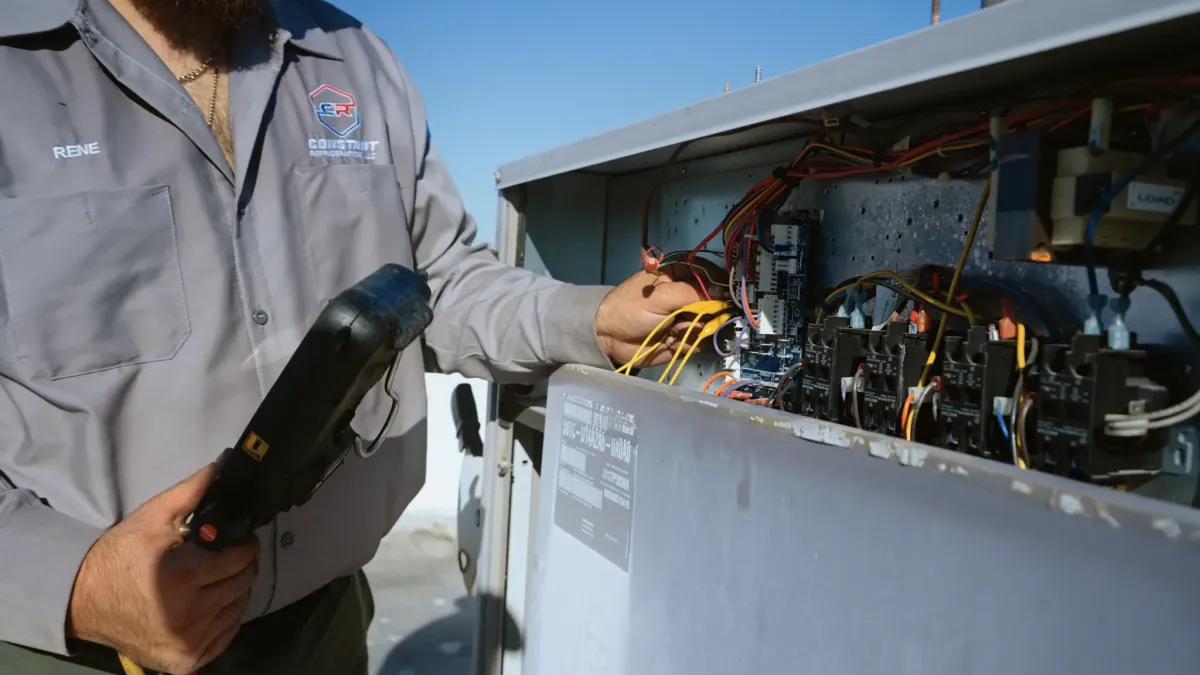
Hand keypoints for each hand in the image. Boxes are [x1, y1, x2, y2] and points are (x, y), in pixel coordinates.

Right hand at [67, 463, 258, 674]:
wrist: (84, 601)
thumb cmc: (121, 556)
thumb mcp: (154, 517)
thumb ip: (191, 491)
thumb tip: (224, 464)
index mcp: (184, 579)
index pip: (240, 560)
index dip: (245, 545)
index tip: (240, 539)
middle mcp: (191, 617)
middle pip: (242, 585)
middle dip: (242, 565)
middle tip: (230, 556)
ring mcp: (189, 644)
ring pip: (237, 610)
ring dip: (235, 591)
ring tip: (219, 577)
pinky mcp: (185, 663)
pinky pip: (225, 636)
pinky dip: (225, 618)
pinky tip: (212, 602)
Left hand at [595, 258, 725, 367]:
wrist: (609, 337)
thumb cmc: (630, 308)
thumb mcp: (661, 296)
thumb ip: (693, 293)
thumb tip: (722, 293)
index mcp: (679, 276)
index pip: (708, 273)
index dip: (720, 281)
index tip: (728, 292)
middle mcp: (686, 295)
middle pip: (714, 299)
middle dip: (713, 308)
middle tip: (700, 315)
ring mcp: (686, 317)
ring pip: (710, 321)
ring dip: (700, 326)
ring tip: (679, 329)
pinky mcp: (684, 338)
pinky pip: (700, 340)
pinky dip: (693, 341)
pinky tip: (678, 340)